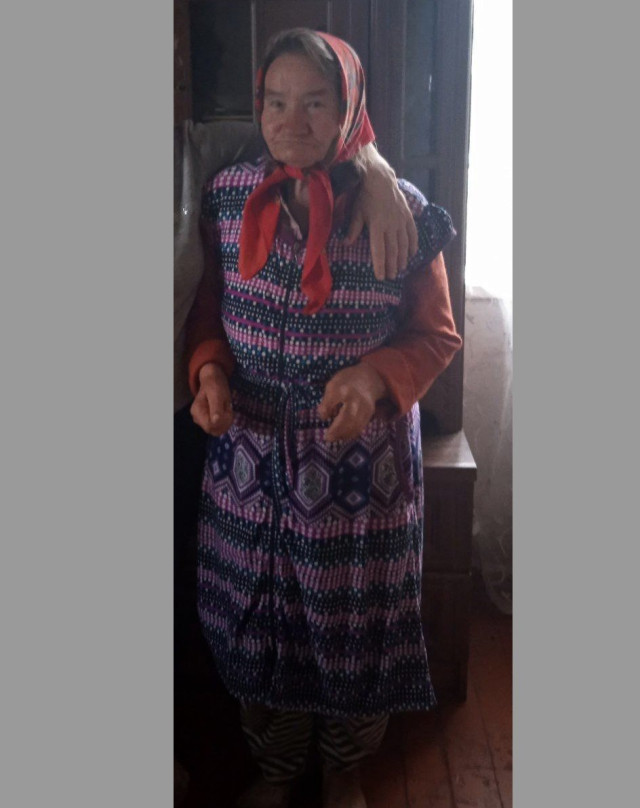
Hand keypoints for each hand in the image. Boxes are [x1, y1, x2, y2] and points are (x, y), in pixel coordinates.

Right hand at [190, 363, 233, 435]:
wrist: (213, 380)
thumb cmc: (215, 385)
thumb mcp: (217, 394)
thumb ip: (216, 408)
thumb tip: (215, 421)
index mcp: (197, 412)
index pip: (211, 426)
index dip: (222, 421)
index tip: (227, 409)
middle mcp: (197, 419)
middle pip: (214, 430)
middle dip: (225, 421)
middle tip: (228, 408)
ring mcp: (202, 421)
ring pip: (218, 430)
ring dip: (226, 421)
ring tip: (226, 408)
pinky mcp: (208, 422)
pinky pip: (219, 428)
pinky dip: (226, 422)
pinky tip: (226, 412)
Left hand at [317, 364, 387, 441]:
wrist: (368, 378)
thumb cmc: (345, 382)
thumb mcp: (332, 385)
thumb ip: (326, 400)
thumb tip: (323, 416)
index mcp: (341, 388)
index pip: (332, 400)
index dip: (325, 410)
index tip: (323, 417)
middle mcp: (354, 397)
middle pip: (347, 416)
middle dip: (337, 429)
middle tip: (328, 437)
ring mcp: (364, 406)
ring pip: (355, 424)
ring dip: (344, 434)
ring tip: (334, 438)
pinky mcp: (369, 412)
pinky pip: (361, 426)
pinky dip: (352, 433)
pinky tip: (343, 436)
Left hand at [344, 145, 418, 279]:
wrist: (380, 179)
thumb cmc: (365, 197)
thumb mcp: (356, 213)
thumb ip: (353, 229)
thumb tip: (345, 244)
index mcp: (377, 226)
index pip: (379, 251)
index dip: (380, 265)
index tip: (381, 277)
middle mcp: (391, 226)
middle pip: (393, 251)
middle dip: (392, 266)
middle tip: (392, 277)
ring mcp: (401, 221)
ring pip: (403, 244)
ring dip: (403, 258)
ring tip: (401, 269)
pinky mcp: (407, 216)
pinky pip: (412, 233)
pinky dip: (413, 244)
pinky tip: (412, 254)